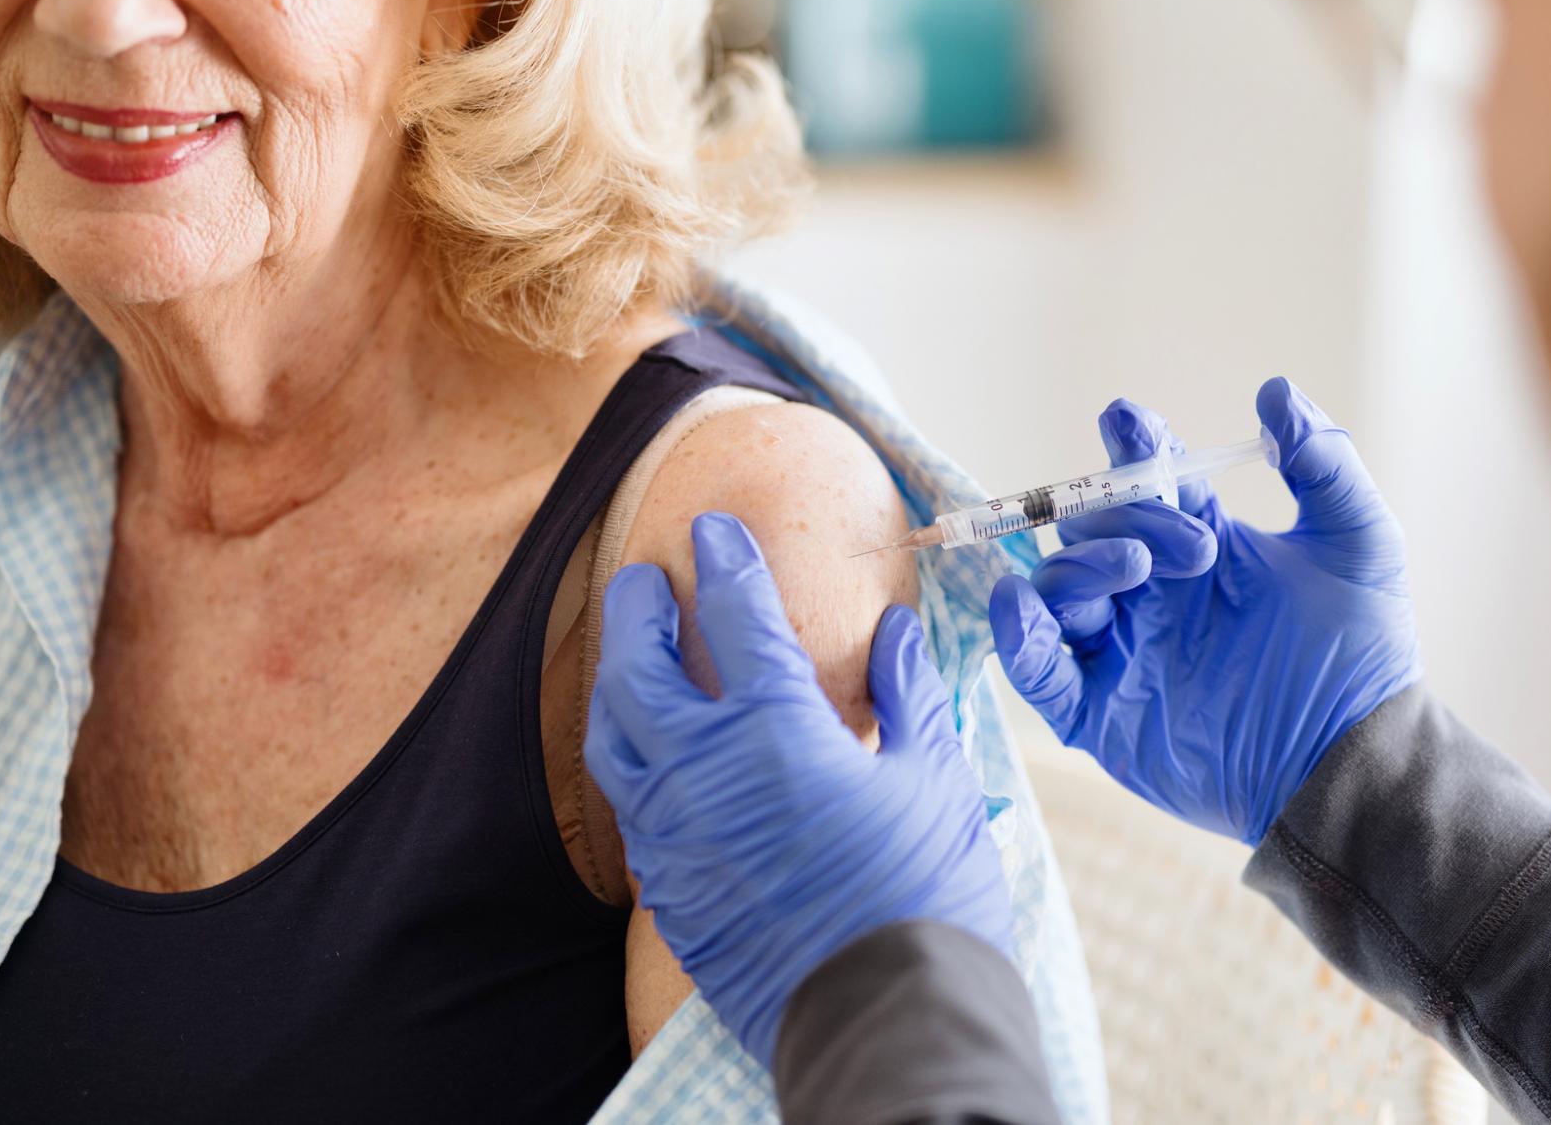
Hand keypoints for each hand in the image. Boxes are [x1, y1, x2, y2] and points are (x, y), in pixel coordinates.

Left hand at [583, 512, 1013, 1068]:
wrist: (887, 1023)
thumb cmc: (926, 897)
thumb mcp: (935, 780)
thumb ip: (907, 696)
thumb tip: (892, 633)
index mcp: (775, 731)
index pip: (735, 617)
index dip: (725, 562)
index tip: (714, 528)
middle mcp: (703, 775)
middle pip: (639, 668)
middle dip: (639, 612)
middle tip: (649, 580)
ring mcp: (674, 839)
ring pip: (615, 741)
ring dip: (619, 686)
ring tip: (632, 659)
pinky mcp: (669, 894)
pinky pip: (632, 812)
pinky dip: (636, 767)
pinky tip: (656, 760)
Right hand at [990, 378, 1422, 844]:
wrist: (1354, 758)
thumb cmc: (1363, 655)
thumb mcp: (1360, 544)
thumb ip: (1324, 464)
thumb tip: (1276, 390)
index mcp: (1198, 542)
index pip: (1144, 480)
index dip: (1130, 444)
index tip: (1129, 421)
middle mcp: (1150, 592)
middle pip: (1091, 526)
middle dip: (1126, 518)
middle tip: (1197, 547)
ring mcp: (1120, 650)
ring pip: (1057, 586)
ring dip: (1082, 566)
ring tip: (1138, 574)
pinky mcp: (1099, 712)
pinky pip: (1036, 668)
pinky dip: (1017, 636)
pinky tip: (1024, 610)